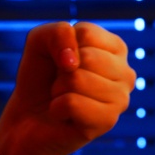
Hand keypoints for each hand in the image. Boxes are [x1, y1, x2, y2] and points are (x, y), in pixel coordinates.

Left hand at [2, 21, 136, 154]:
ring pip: (77, 80)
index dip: (62, 46)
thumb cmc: (40, 76)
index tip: (62, 61)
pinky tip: (64, 115)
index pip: (86, 33)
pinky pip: (72, 103)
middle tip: (62, 84)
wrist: (29, 117)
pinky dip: (57, 108)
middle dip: (61, 71)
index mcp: (116, 49)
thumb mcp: (41, 41)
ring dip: (58, 90)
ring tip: (63, 98)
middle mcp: (126, 73)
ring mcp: (121, 99)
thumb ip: (57, 32)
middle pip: (86, 57)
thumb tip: (72, 61)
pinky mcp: (108, 122)